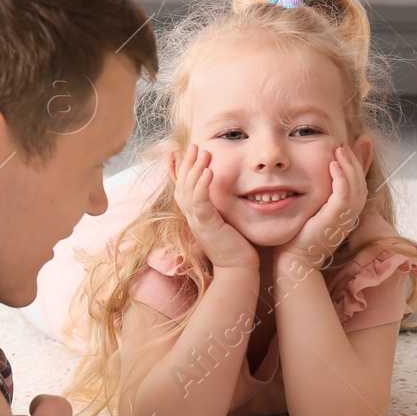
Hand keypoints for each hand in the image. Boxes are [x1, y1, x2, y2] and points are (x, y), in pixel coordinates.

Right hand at [171, 144, 257, 270]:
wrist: (238, 269)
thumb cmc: (235, 246)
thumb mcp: (224, 221)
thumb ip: (218, 206)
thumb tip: (222, 192)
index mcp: (194, 214)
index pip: (181, 187)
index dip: (178, 169)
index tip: (180, 152)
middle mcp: (191, 216)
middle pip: (181, 185)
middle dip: (186, 163)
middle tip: (194, 145)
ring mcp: (197, 221)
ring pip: (188, 190)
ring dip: (194, 169)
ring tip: (202, 152)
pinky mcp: (206, 226)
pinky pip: (200, 202)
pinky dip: (202, 185)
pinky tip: (208, 171)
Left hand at [280, 145, 367, 268]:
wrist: (294, 259)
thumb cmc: (299, 237)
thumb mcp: (313, 211)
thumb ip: (319, 196)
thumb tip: (315, 181)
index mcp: (346, 214)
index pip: (358, 185)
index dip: (356, 166)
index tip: (346, 150)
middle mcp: (350, 216)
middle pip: (361, 183)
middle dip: (354, 161)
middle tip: (343, 145)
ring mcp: (345, 218)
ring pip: (356, 186)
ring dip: (349, 165)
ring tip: (339, 149)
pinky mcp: (335, 219)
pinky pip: (344, 194)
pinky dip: (341, 178)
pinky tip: (332, 164)